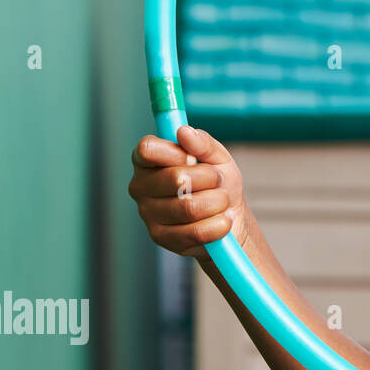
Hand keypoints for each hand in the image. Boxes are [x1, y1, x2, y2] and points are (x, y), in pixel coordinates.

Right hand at [127, 125, 250, 257]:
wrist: (228, 216)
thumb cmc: (218, 183)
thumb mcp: (217, 157)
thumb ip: (202, 142)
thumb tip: (184, 132)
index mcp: (148, 161)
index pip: (147, 149)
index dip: (176, 153)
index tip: (193, 158)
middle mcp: (141, 186)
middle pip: (176, 178)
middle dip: (210, 179)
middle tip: (218, 180)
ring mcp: (148, 213)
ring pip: (188, 207)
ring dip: (217, 203)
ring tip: (222, 201)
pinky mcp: (160, 237)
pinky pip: (194, 232)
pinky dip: (217, 225)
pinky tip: (222, 220)